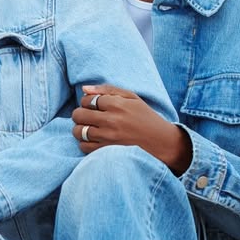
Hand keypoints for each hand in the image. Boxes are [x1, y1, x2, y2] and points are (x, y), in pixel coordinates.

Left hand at [72, 85, 192, 174]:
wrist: (161, 142)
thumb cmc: (145, 117)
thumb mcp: (132, 97)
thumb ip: (107, 90)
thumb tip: (84, 88)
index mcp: (117, 104)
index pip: (87, 99)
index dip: (87, 102)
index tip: (93, 106)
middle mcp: (111, 120)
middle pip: (79, 114)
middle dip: (80, 114)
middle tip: (88, 116)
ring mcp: (108, 137)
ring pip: (78, 131)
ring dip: (80, 128)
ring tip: (89, 128)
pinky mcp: (107, 152)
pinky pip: (83, 146)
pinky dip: (84, 142)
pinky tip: (94, 139)